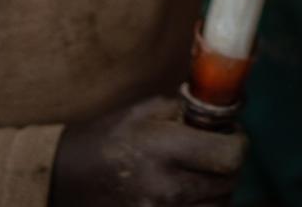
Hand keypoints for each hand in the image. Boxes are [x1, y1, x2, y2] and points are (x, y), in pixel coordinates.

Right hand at [50, 94, 242, 205]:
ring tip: (199, 173)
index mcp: (163, 149)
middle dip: (228, 165)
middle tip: (215, 152)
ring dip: (217, 190)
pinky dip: (201, 206)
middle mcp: (164, 188)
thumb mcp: (145, 110)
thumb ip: (189, 109)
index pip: (230, 156)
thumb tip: (231, 105)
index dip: (238, 142)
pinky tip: (187, 192)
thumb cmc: (106, 136)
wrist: (63, 179)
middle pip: (228, 183)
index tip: (231, 134)